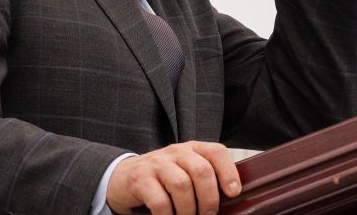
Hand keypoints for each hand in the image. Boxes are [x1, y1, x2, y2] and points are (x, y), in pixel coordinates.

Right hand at [106, 141, 241, 214]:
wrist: (122, 178)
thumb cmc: (162, 180)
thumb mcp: (184, 172)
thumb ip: (203, 179)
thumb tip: (229, 200)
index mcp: (192, 149)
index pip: (216, 152)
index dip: (229, 171)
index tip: (233, 193)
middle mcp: (176, 152)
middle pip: (201, 170)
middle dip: (209, 198)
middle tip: (208, 214)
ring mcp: (157, 164)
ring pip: (182, 185)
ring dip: (189, 210)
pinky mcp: (140, 179)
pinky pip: (160, 201)